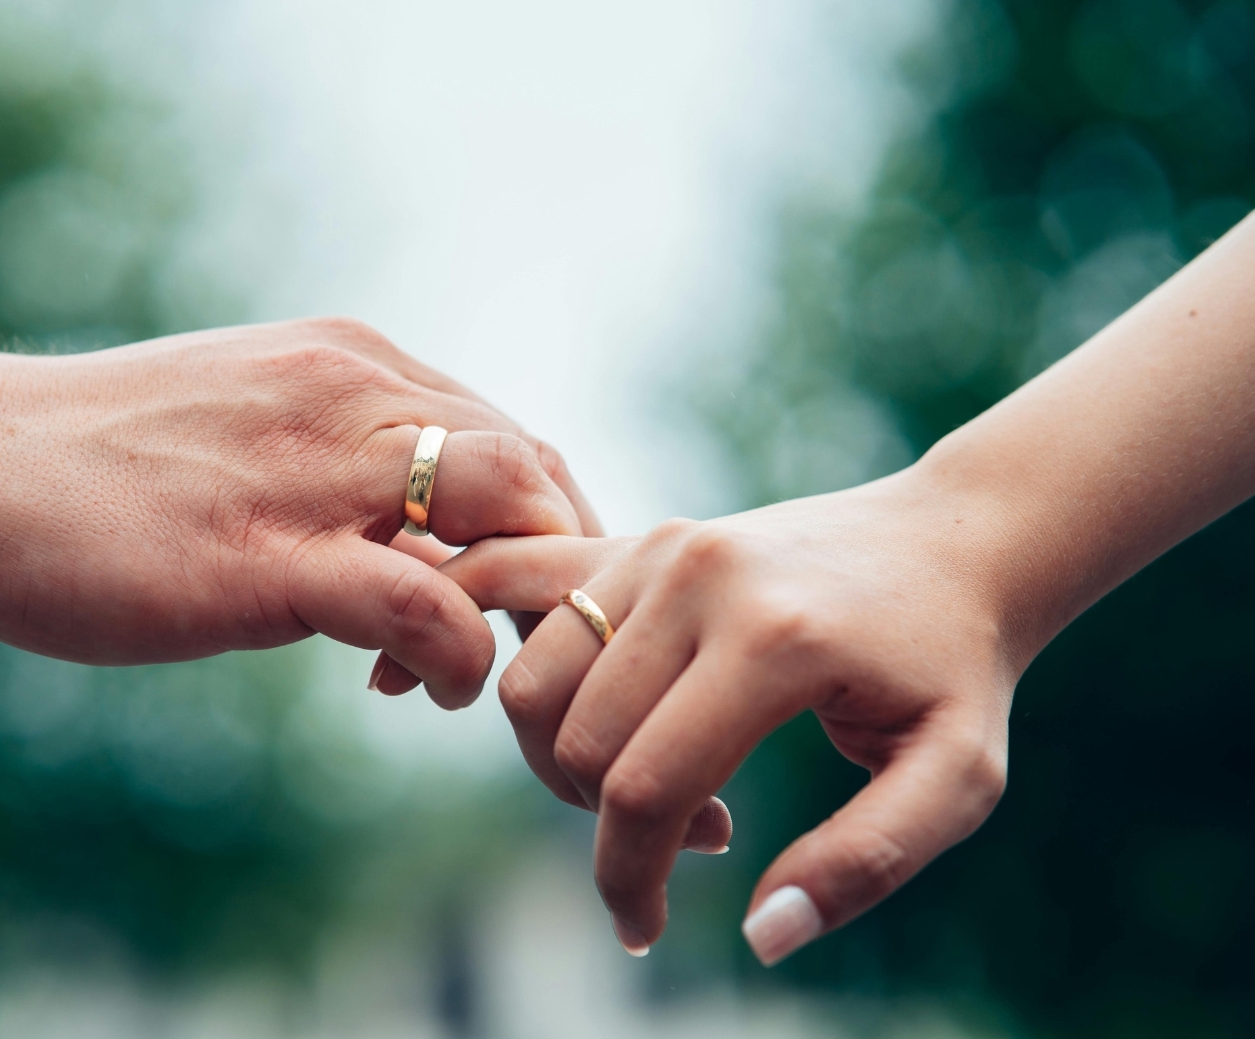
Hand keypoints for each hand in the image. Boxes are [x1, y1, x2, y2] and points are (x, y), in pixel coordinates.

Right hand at [0, 317, 599, 708]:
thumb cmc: (106, 462)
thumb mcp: (255, 438)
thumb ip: (344, 476)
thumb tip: (417, 558)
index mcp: (354, 366)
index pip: (511, 434)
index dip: (543, 528)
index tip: (515, 601)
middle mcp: (354, 395)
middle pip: (534, 468)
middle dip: (562, 566)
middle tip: (529, 648)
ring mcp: (315, 470)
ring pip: (505, 508)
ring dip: (527, 602)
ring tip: (487, 668)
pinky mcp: (266, 557)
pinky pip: (420, 602)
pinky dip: (456, 652)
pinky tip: (422, 688)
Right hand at [442, 467, 1013, 959]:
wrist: (950, 543)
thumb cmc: (954, 670)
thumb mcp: (956, 778)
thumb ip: (865, 863)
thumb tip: (760, 937)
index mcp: (773, 637)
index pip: (645, 787)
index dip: (626, 880)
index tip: (644, 930)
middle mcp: (698, 577)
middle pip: (577, 741)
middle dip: (607, 827)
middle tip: (700, 838)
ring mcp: (658, 546)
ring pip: (532, 683)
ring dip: (564, 759)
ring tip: (658, 777)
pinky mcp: (637, 539)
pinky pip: (526, 612)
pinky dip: (521, 672)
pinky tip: (543, 712)